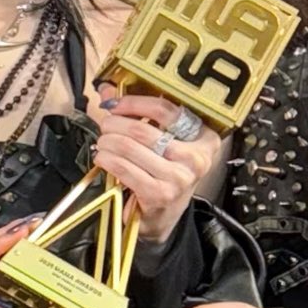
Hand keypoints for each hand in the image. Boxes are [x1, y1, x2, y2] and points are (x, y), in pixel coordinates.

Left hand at [90, 89, 216, 242]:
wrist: (163, 217)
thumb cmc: (162, 174)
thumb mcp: (162, 142)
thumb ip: (140, 114)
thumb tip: (108, 90)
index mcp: (205, 138)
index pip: (166, 110)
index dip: (135, 103)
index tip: (116, 103)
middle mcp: (196, 158)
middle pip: (144, 130)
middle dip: (116, 124)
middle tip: (105, 125)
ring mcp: (178, 178)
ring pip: (130, 148)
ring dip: (108, 142)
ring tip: (102, 142)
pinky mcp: (159, 194)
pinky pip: (125, 169)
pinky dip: (108, 160)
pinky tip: (103, 158)